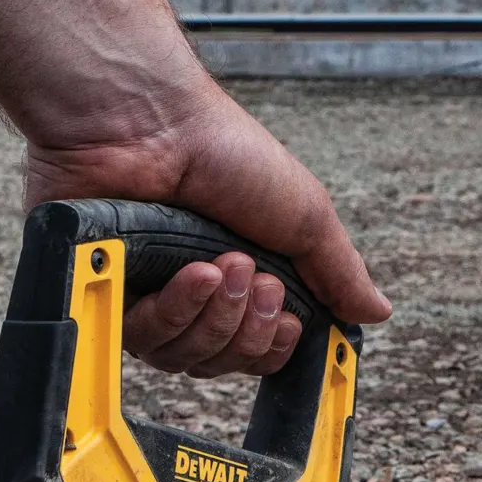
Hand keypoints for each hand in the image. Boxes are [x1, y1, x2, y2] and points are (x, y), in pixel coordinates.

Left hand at [23, 78, 391, 376]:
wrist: (150, 121)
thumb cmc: (223, 151)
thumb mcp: (305, 215)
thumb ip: (339, 272)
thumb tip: (376, 311)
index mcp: (242, 276)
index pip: (259, 349)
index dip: (274, 346)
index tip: (287, 318)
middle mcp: (193, 291)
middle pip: (224, 360)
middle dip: (247, 328)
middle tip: (256, 280)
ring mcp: (146, 292)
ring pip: (183, 356)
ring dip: (214, 316)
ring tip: (219, 266)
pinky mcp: (104, 289)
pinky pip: (140, 339)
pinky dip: (173, 309)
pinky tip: (189, 273)